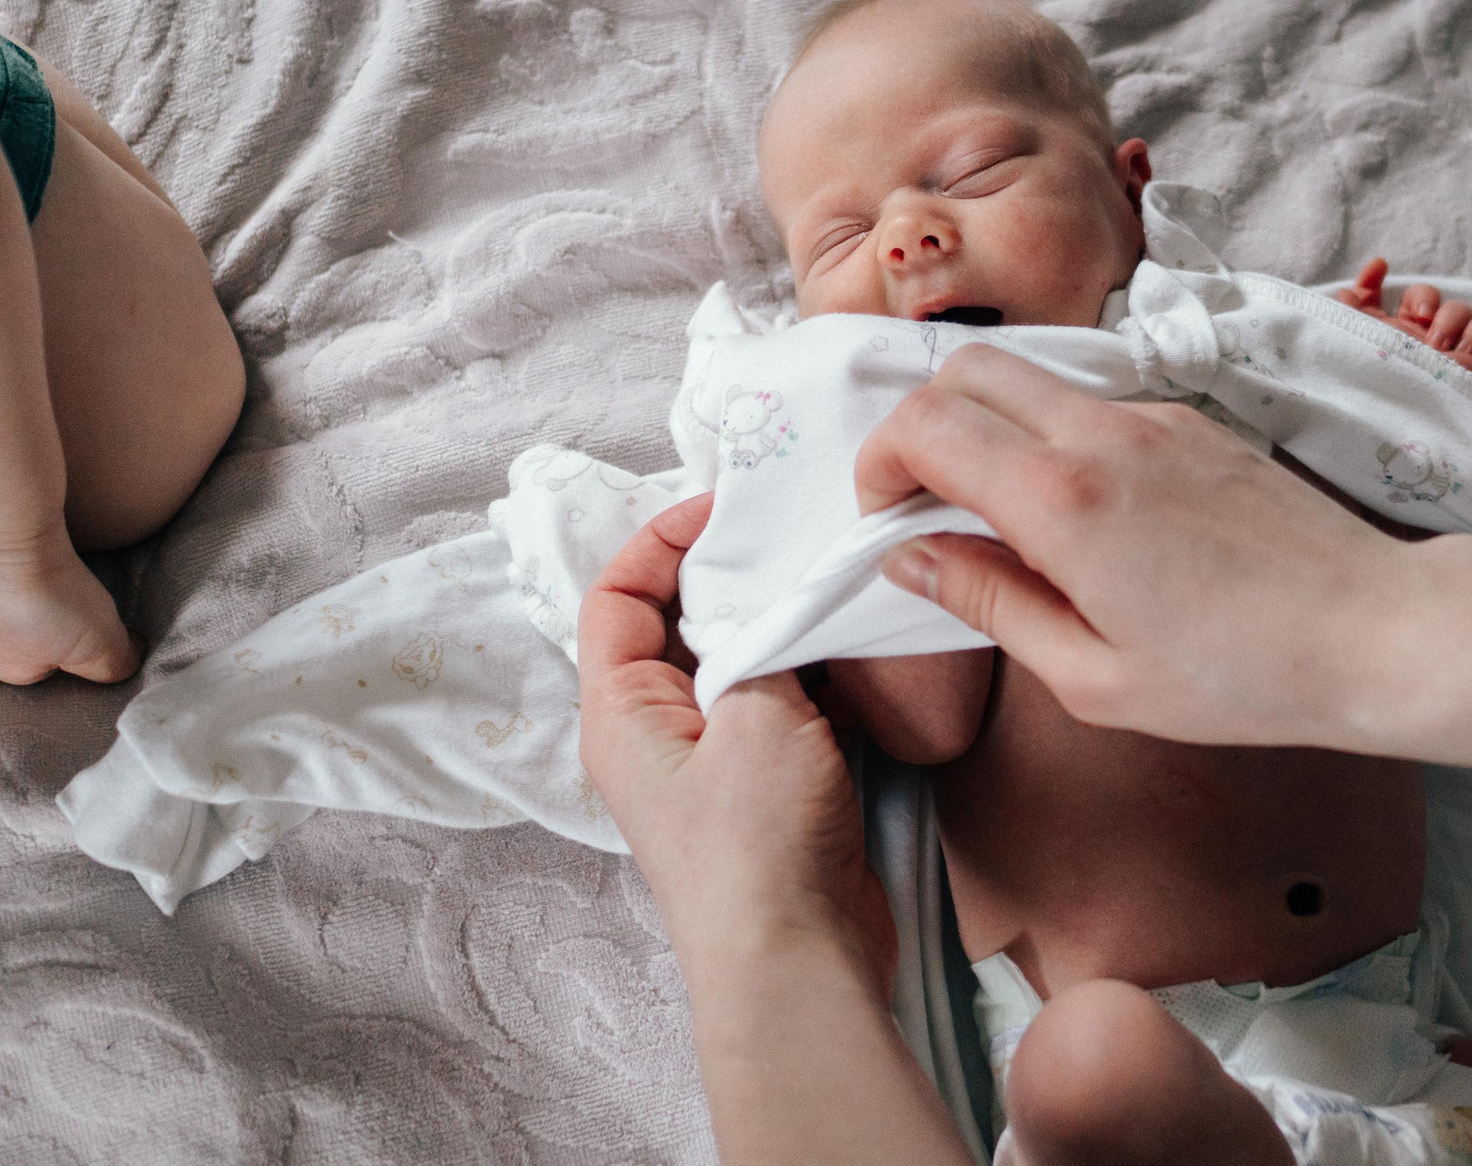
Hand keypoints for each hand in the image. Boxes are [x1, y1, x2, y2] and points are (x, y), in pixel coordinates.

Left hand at [577, 494, 896, 985]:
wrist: (798, 963)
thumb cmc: (757, 848)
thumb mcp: (756, 715)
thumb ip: (763, 638)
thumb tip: (781, 591)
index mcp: (621, 710)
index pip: (614, 593)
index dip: (660, 537)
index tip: (725, 508)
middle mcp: (656, 730)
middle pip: (680, 619)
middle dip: (732, 572)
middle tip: (791, 534)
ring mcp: (714, 760)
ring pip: (740, 658)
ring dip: (781, 621)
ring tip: (830, 580)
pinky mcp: (770, 785)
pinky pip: (786, 702)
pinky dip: (816, 669)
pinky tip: (858, 648)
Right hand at [856, 345, 1422, 751]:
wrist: (1374, 632)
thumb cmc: (1240, 677)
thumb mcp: (1091, 676)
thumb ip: (989, 603)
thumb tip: (911, 559)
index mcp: (1062, 500)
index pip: (925, 426)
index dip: (880, 465)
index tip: (888, 520)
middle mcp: (1102, 434)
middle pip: (966, 369)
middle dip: (921, 424)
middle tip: (928, 503)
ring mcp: (1154, 417)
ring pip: (1032, 377)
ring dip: (990, 426)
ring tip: (1004, 515)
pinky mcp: (1195, 420)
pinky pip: (1094, 402)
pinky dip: (1055, 436)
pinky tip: (1084, 516)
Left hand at [1336, 259, 1471, 380]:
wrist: (1409, 423)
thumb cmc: (1381, 390)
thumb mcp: (1358, 351)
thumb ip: (1348, 319)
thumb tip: (1344, 292)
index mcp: (1388, 332)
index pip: (1380, 297)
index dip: (1374, 279)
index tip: (1378, 266)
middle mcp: (1420, 335)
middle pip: (1427, 295)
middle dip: (1424, 298)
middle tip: (1419, 319)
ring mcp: (1452, 345)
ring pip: (1460, 308)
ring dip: (1448, 320)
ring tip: (1437, 347)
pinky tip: (1459, 351)